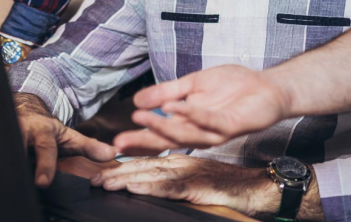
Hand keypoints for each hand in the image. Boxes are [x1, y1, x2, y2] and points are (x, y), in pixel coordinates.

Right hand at [14, 93, 115, 187]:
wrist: (25, 112)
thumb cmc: (47, 130)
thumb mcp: (68, 137)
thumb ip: (89, 147)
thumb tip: (113, 154)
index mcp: (43, 131)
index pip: (45, 148)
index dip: (45, 165)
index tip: (43, 183)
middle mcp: (23, 130)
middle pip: (18, 148)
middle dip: (17, 163)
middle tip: (19, 182)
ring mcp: (7, 133)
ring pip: (4, 151)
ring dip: (6, 166)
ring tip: (7, 181)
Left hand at [91, 155, 274, 215]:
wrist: (256, 187)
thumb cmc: (228, 186)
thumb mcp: (195, 184)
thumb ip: (174, 184)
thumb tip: (149, 188)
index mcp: (179, 162)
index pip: (145, 164)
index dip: (121, 169)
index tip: (101, 175)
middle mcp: (181, 163)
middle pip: (143, 167)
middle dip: (116, 174)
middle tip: (94, 179)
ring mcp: (189, 173)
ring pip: (152, 174)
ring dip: (127, 178)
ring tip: (106, 182)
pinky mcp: (198, 186)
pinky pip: (171, 187)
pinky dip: (152, 187)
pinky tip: (137, 188)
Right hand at [114, 65, 289, 154]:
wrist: (266, 85)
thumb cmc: (232, 86)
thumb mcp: (192, 84)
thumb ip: (166, 92)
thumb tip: (137, 100)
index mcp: (188, 123)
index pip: (160, 135)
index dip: (139, 138)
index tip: (117, 141)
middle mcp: (199, 132)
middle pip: (168, 140)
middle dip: (144, 140)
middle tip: (122, 141)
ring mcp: (215, 131)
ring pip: (186, 134)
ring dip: (163, 126)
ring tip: (142, 118)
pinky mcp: (232, 125)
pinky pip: (210, 122)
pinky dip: (192, 115)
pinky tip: (176, 107)